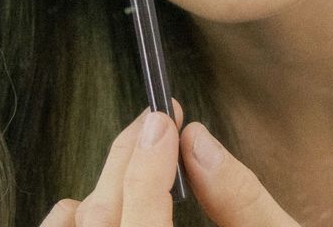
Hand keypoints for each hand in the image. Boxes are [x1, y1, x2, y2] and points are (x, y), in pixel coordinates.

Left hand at [40, 108, 297, 226]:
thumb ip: (241, 203)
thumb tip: (198, 143)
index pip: (141, 221)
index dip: (149, 162)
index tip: (165, 116)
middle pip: (104, 225)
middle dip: (124, 164)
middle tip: (153, 122)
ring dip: (94, 198)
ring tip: (130, 159)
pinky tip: (90, 210)